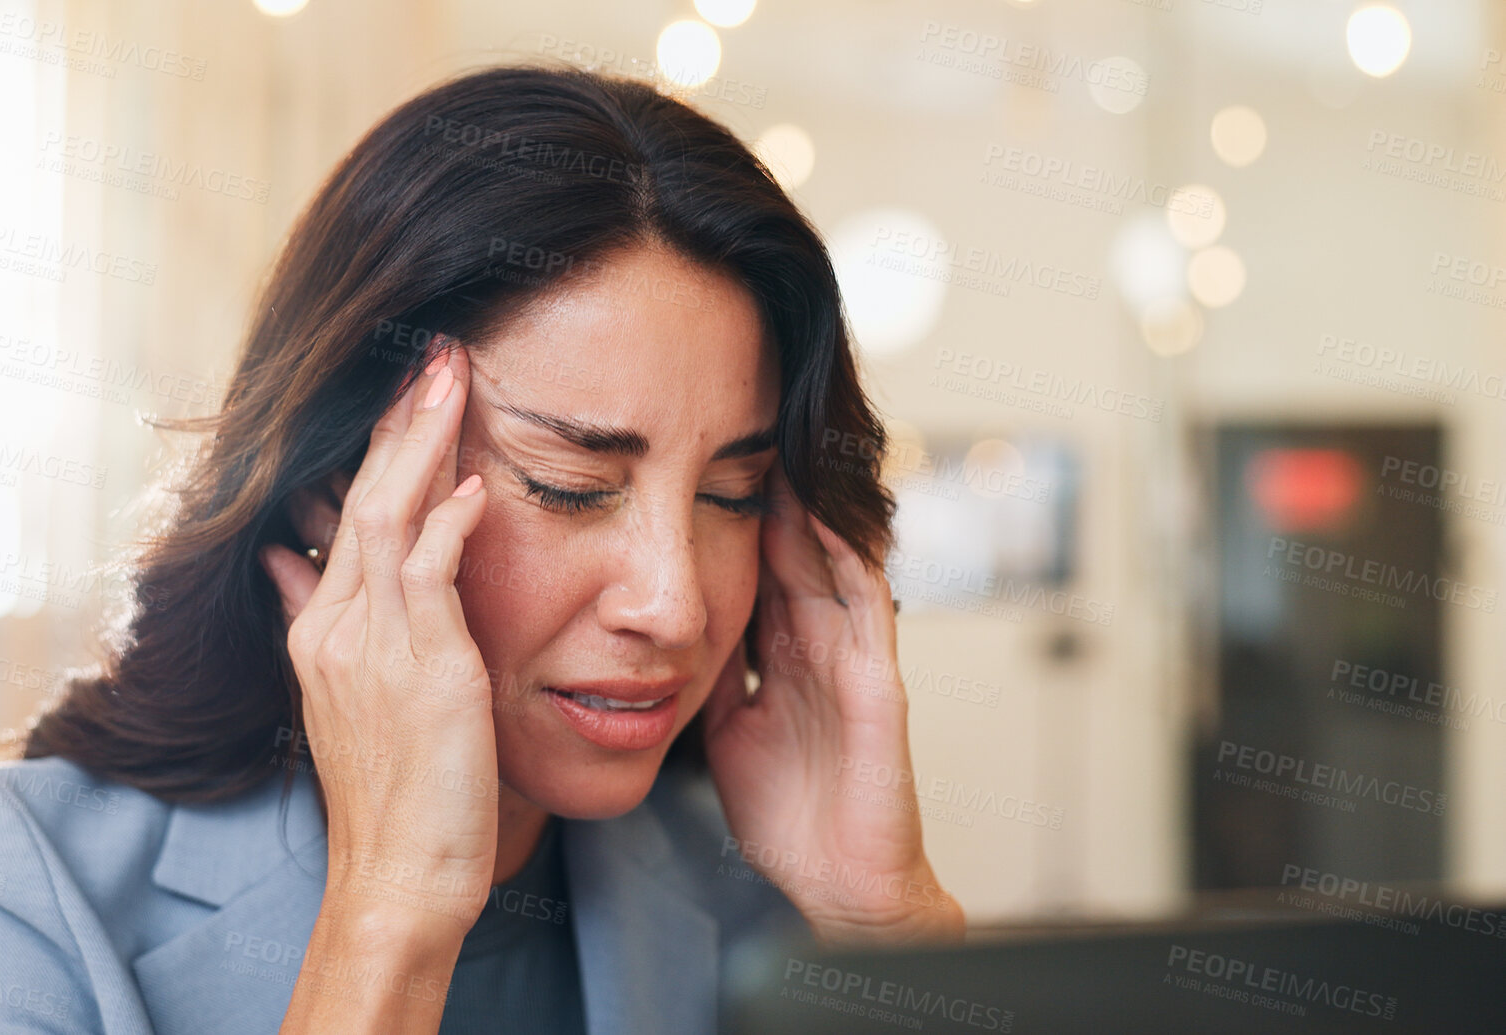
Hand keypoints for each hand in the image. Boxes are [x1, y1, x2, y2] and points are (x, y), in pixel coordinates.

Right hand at [260, 338, 497, 936]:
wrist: (396, 881)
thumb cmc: (394, 796)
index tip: (411, 390)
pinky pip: (427, 579)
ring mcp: (373, 649)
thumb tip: (291, 561)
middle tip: (436, 352)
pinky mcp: (422, 674)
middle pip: (361, 497)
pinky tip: (473, 484)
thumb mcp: (346, 698)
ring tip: (452, 377)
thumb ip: (318, 622)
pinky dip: (448, 526)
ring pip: (386, 519)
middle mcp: (337, 629)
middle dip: (400, 420)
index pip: (349, 512)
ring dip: (423, 444)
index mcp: (322, 631)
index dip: (382, 446)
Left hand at [702, 464, 964, 946]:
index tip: (697, 461)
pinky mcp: (878, 684)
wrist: (838, 882)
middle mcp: (818, 645)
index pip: (757, 567)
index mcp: (782, 654)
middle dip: (770, 490)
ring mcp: (852, 659)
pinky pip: (867, 608)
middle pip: (792, 549)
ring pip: (833, 562)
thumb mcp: (727, 729)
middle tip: (743, 424)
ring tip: (787, 445)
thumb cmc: (790, 813)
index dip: (732, 514)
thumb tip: (666, 638)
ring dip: (812, 507)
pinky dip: (851, 561)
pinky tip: (830, 520)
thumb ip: (712, 677)